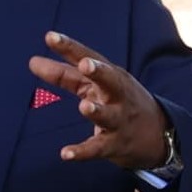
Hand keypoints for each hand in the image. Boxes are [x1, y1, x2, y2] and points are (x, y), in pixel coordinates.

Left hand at [28, 32, 174, 168]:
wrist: (158, 135)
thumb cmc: (119, 102)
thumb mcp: (95, 85)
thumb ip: (64, 74)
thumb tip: (32, 61)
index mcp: (110, 76)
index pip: (88, 58)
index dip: (69, 47)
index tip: (50, 37)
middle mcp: (117, 95)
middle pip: (110, 80)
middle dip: (100, 72)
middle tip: (85, 64)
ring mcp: (119, 120)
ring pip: (108, 116)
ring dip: (97, 111)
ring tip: (85, 107)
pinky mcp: (115, 145)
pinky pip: (98, 148)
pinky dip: (82, 152)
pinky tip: (66, 154)